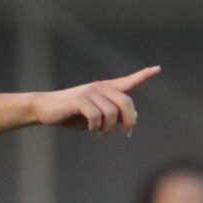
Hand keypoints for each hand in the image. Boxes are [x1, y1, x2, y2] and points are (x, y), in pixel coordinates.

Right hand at [32, 67, 159, 134]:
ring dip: (108, 128)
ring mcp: (90, 92)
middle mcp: (100, 87)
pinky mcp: (80, 100)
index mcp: (104, 89)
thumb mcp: (94, 117)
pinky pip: (97, 116)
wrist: (44, 109)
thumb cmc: (70, 115)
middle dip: (129, 120)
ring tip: (100, 133)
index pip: (127, 82)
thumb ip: (112, 116)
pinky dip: (96, 127)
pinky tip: (92, 130)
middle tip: (127, 133)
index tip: (157, 69)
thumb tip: (132, 120)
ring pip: (112, 113)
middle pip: (126, 103)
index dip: (143, 76)